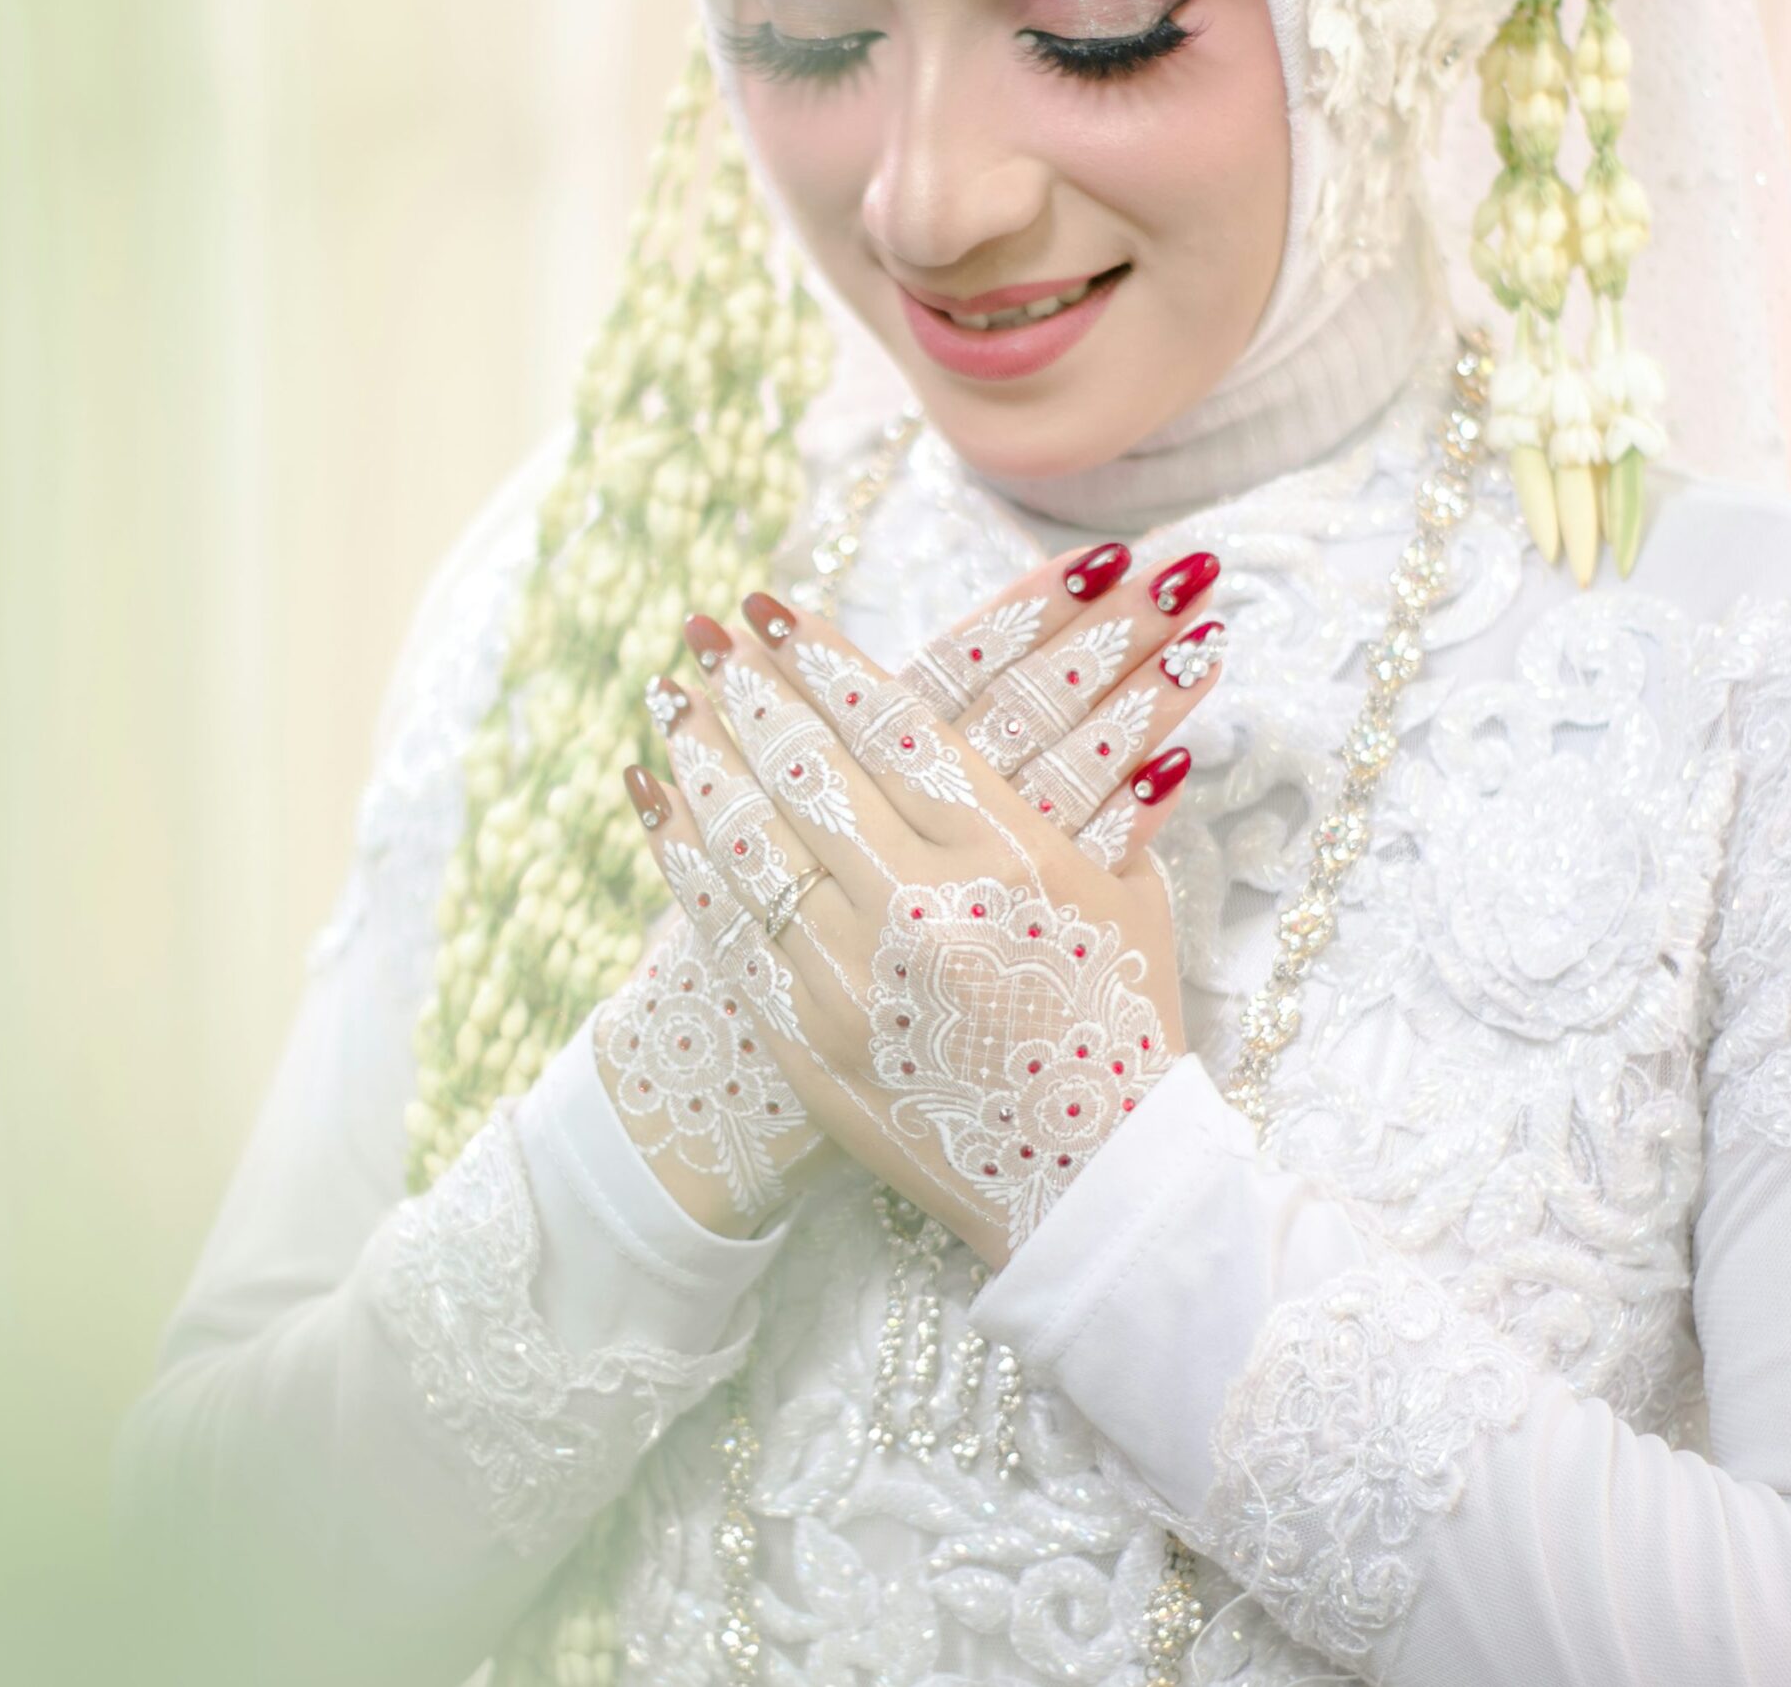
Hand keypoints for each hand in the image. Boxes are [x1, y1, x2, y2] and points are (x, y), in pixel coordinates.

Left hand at [616, 549, 1226, 1263]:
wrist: (1094, 1184)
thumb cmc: (1126, 1027)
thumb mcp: (1131, 895)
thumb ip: (1097, 791)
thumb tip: (1098, 692)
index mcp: (1008, 858)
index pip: (889, 725)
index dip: (822, 656)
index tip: (773, 607)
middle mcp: (921, 908)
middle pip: (805, 768)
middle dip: (744, 688)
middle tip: (699, 634)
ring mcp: (851, 983)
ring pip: (748, 843)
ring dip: (700, 760)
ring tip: (668, 705)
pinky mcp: (807, 1046)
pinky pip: (725, 933)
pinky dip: (683, 861)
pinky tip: (659, 808)